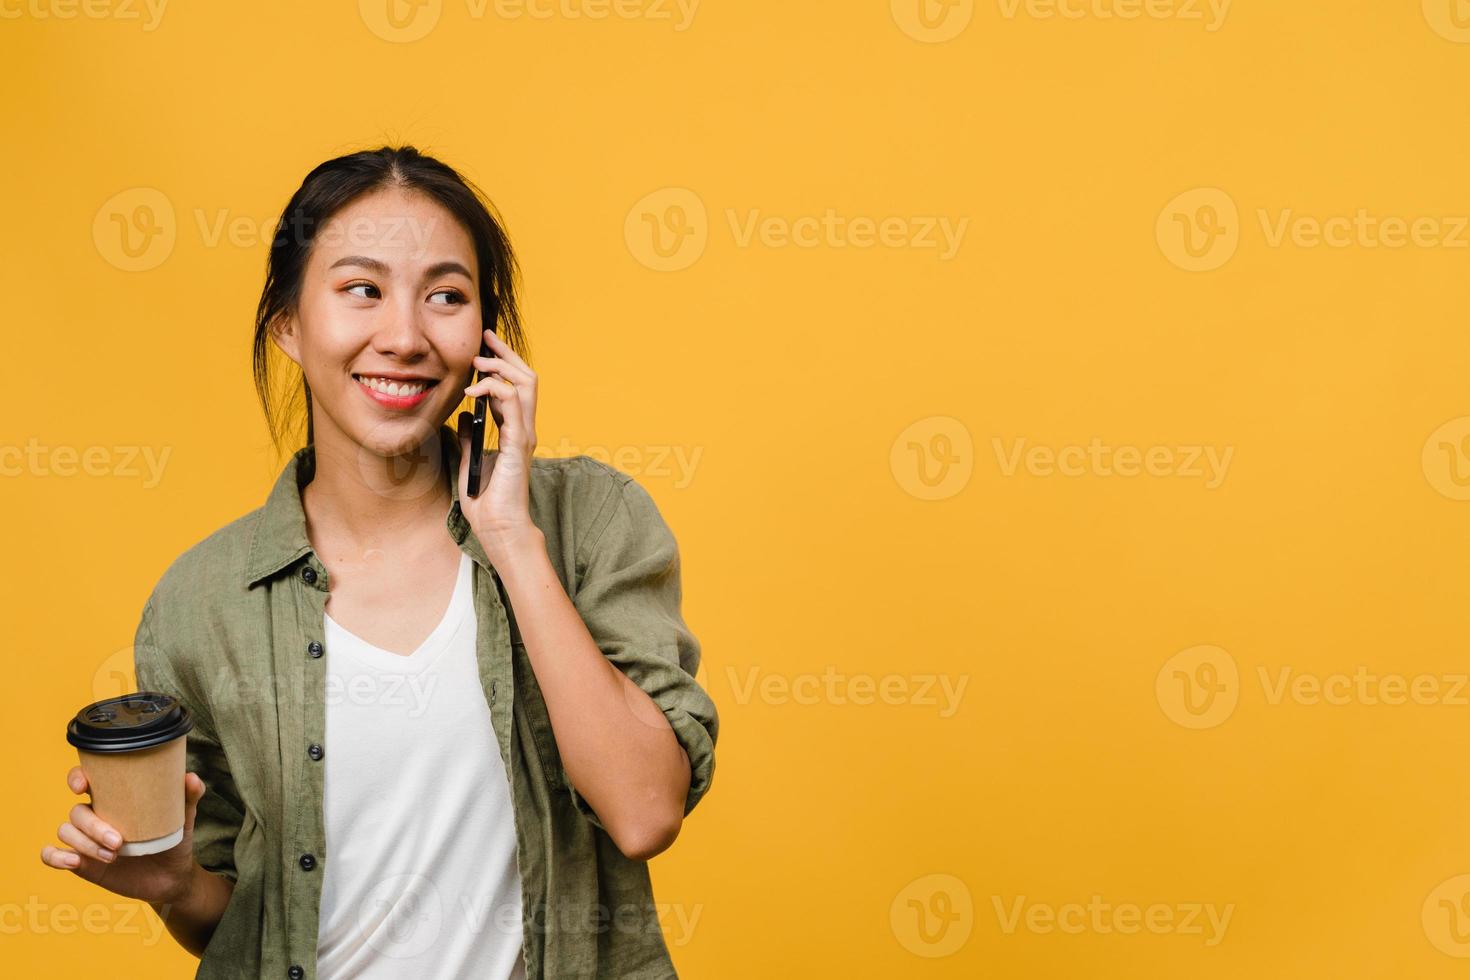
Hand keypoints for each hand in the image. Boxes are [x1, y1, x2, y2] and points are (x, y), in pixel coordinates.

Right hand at [39, 766, 207, 905]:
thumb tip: (191, 778)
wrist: (172, 877)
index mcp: (116, 799)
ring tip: (113, 856)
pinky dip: (55, 856)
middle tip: (119, 841)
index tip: (82, 786)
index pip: (87, 779)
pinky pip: (51, 855)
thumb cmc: (174, 840)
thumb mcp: (183, 818)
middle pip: (77, 811)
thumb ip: (188, 797)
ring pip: (67, 831)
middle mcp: (97, 816)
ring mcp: (86, 840)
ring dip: (85, 843)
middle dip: (93, 826)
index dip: (77, 777)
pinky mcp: (81, 863)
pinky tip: (74, 861)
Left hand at [457, 326, 540, 553]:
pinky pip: (514, 405)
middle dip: (506, 354)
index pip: (515, 387)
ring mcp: (524, 435)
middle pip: (525, 378)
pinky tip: (473, 392)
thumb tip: (463, 416)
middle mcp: (524, 429)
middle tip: (486, 337)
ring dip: (501, 368)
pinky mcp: (519, 444)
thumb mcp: (471, 460)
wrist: (498, 527)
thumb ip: (471, 437)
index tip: (484, 347)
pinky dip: (494, 390)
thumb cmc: (487, 501)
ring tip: (479, 363)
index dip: (502, 363)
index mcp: (515, 432)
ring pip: (524, 384)